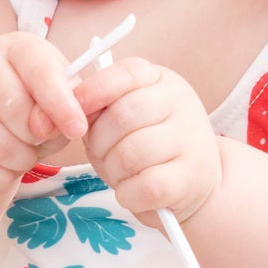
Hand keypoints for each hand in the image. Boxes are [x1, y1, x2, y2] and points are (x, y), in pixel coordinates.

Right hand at [0, 33, 90, 191]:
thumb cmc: (36, 101)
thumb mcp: (61, 95)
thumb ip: (66, 107)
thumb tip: (46, 126)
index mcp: (16, 48)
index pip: (39, 72)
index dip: (60, 104)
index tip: (77, 128)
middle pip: (12, 109)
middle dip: (36, 137)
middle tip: (40, 141)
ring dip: (20, 160)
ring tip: (25, 153)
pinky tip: (5, 166)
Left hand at [69, 57, 223, 225]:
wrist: (195, 181)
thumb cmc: (149, 146)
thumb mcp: (126, 117)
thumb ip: (102, 107)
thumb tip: (71, 110)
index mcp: (162, 81)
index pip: (126, 74)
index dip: (94, 90)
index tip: (74, 109)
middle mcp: (181, 104)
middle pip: (122, 117)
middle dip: (99, 142)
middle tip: (102, 154)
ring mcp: (190, 140)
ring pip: (130, 155)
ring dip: (114, 171)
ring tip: (121, 174)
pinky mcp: (190, 178)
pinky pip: (145, 186)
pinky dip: (128, 194)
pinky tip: (132, 192)